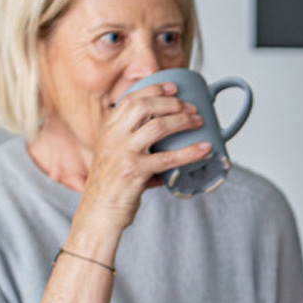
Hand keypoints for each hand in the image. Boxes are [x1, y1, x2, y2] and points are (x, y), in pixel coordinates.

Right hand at [78, 82, 212, 227]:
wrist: (97, 214)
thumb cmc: (109, 187)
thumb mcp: (113, 155)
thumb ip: (133, 142)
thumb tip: (168, 138)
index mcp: (108, 130)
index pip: (130, 99)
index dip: (154, 89)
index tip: (173, 87)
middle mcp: (113, 137)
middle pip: (145, 106)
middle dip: (172, 102)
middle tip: (191, 107)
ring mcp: (123, 153)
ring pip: (158, 126)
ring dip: (183, 121)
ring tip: (199, 121)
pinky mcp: (134, 172)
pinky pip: (168, 158)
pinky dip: (190, 151)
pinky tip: (204, 148)